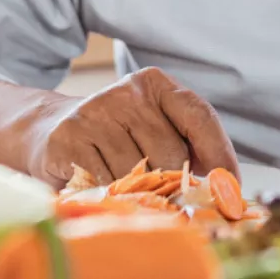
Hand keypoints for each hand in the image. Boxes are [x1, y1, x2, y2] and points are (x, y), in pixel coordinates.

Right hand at [25, 67, 238, 186]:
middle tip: (157, 190)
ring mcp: (95, 112)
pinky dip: (108, 194)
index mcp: (155, 84)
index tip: (230, 186)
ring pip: (138, 173)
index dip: (219, 153)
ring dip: (136, 191)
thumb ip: (190, 148)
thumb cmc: (117, 140)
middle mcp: (126, 92)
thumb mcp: (154, 131)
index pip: (199, 115)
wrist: (49, 133)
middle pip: (170, 152)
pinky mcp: (69, 138)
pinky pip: (107, 183)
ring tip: (123, 185)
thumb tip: (226, 187)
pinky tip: (98, 184)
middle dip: (170, 181)